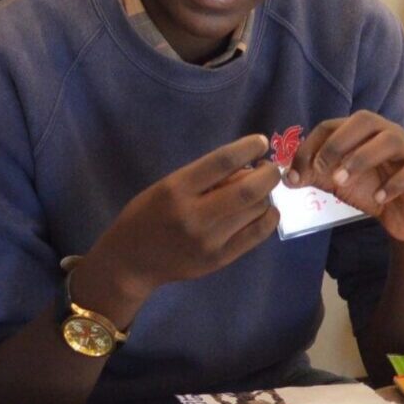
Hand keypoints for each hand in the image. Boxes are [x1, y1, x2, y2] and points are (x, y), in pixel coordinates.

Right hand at [84, 135, 281, 319]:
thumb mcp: (165, 187)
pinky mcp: (220, 259)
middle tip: (271, 168)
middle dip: (269, 174)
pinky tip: (265, 211)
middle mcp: (194, 215)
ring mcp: (209, 240)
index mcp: (175, 190)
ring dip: (266, 195)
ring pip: (257, 210)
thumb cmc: (145, 216)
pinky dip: (268, 217)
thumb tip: (247, 167)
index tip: (260, 142)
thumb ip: (202, 178)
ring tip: (259, 191)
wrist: (131, 261)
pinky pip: (258, 234)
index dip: (247, 148)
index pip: (222, 162)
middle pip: (248, 190)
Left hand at [285, 111, 403, 241]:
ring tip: (342, 182)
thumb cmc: (368, 188)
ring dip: (361, 159)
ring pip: (389, 141)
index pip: (329, 126)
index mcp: (359, 130)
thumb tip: (286, 177)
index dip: (309, 147)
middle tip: (321, 170)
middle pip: (363, 120)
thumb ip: (311, 175)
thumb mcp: (333, 181)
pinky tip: (378, 198)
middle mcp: (384, 133)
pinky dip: (392, 184)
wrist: (403, 214)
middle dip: (337, 143)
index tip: (294, 174)